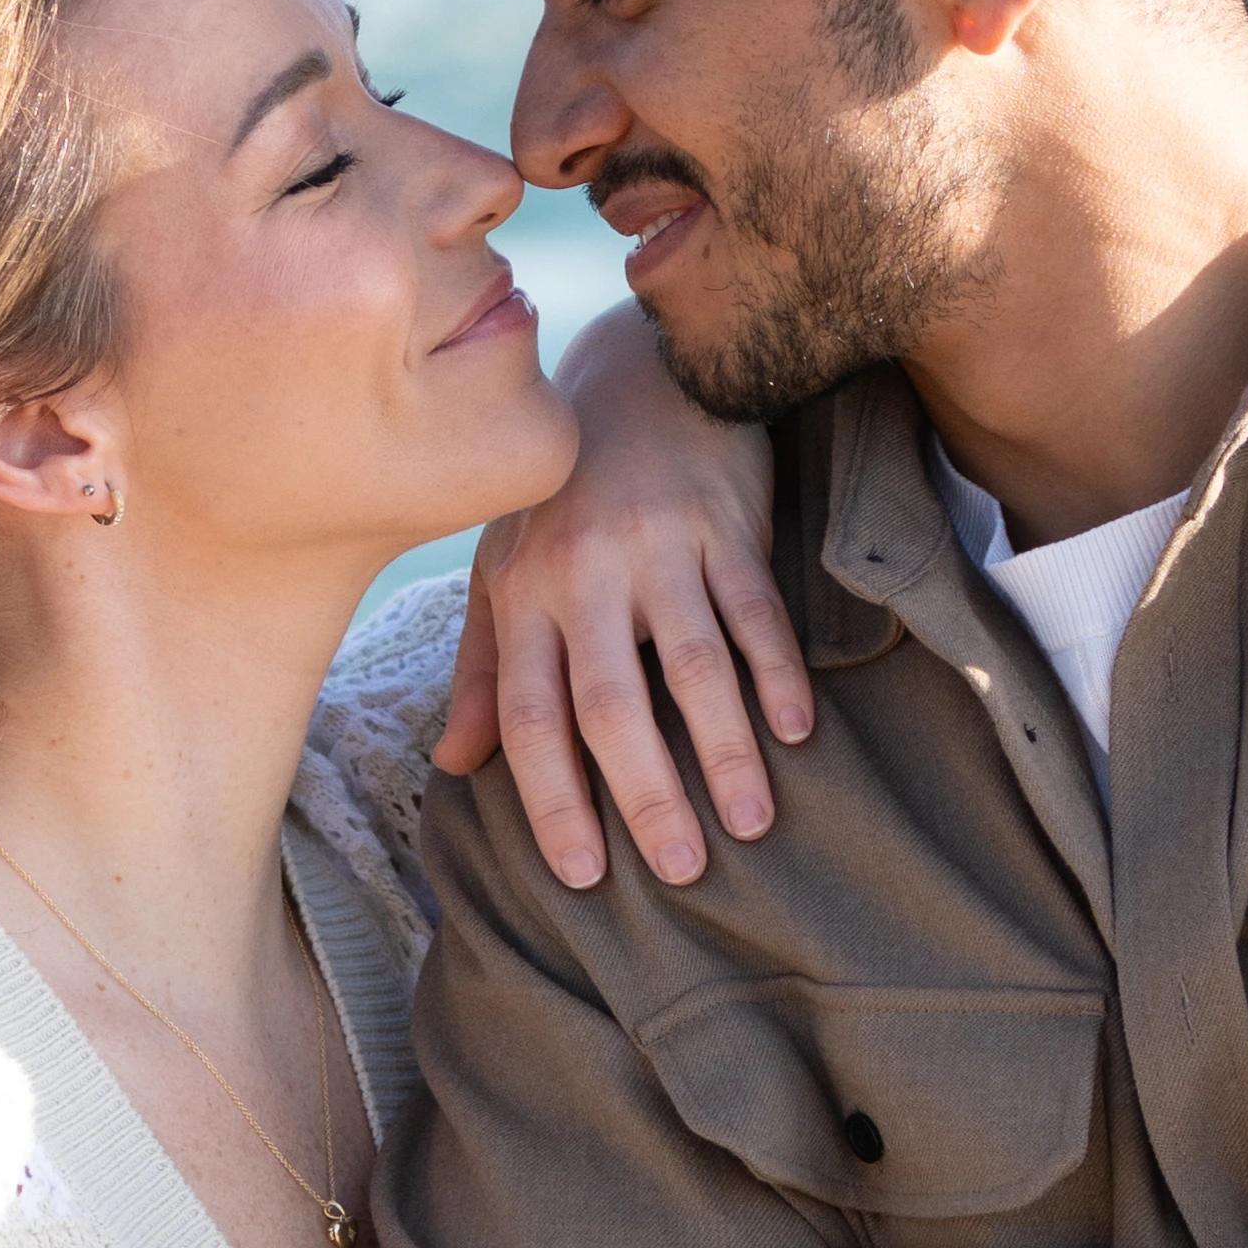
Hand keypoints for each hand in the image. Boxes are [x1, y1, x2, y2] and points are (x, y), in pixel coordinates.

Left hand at [433, 302, 810, 891]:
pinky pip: (754, 609)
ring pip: (691, 664)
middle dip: (644, 795)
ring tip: (750, 822)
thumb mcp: (503, 570)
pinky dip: (776, 672)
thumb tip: (453, 764)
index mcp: (523, 598)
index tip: (583, 874)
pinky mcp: (724, 523)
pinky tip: (794, 732)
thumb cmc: (562, 495)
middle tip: (681, 872)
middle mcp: (583, 575)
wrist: (635, 373)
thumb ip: (480, 669)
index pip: (530, 717)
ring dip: (723, 750)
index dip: (551, 800)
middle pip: (610, 704)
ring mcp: (656, 547)